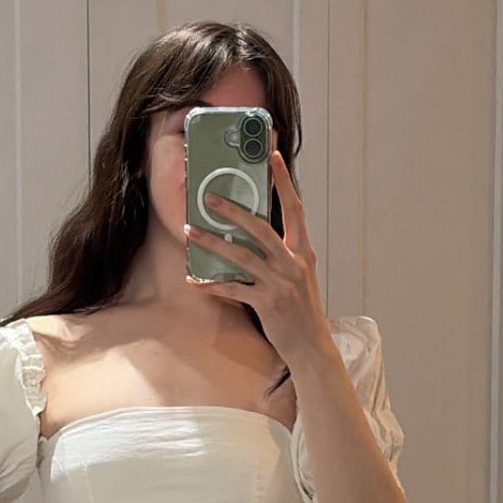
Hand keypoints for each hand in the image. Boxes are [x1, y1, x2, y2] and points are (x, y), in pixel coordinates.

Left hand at [183, 148, 328, 369]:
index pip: (295, 208)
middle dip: (234, 211)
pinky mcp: (267, 303)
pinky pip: (233, 289)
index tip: (273, 156)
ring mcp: (280, 283)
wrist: (312, 346)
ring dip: (212, 243)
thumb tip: (257, 233)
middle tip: (209, 198)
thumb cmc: (302, 310)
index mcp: (303, 252)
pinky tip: (195, 280)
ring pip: (241, 256)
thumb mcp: (299, 276)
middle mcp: (294, 263)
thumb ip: (283, 254)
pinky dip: (212, 284)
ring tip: (190, 231)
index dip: (284, 181)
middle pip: (261, 228)